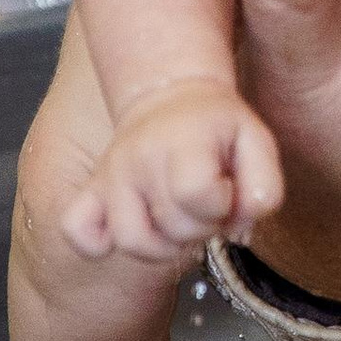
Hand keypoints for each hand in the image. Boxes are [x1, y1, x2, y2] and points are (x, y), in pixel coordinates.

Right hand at [62, 79, 284, 263]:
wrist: (169, 95)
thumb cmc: (216, 125)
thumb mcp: (257, 141)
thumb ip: (264, 187)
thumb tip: (241, 226)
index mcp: (182, 142)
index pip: (198, 196)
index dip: (221, 207)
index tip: (226, 192)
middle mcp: (138, 158)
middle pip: (170, 228)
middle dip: (200, 228)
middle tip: (206, 205)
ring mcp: (110, 176)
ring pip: (129, 240)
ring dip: (162, 245)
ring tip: (176, 220)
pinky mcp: (91, 191)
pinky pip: (76, 229)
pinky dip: (97, 242)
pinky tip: (131, 226)